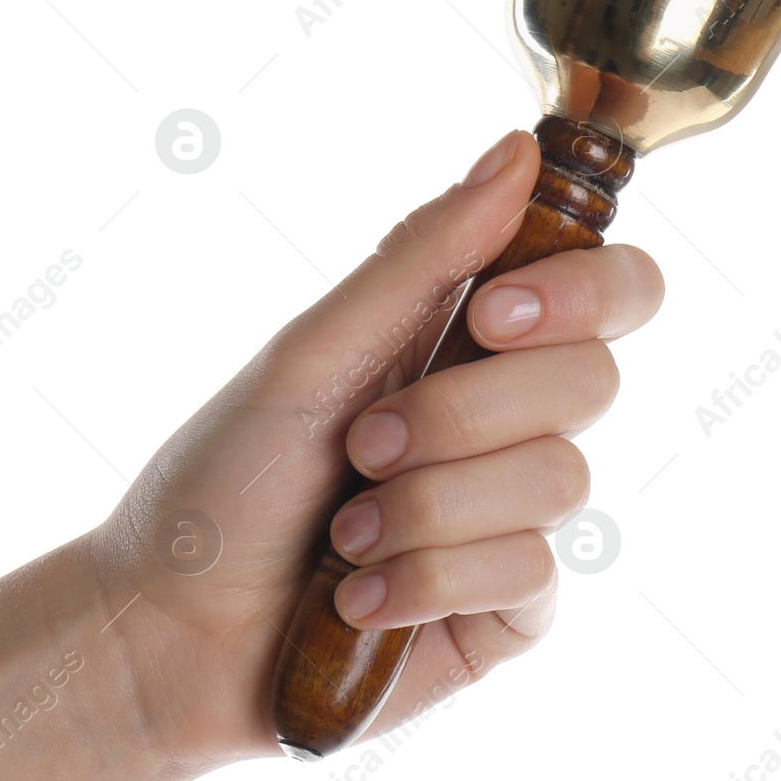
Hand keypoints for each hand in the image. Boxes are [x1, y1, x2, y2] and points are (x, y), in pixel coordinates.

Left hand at [91, 128, 663, 766]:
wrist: (169, 631)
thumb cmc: (223, 481)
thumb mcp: (310, 356)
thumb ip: (421, 259)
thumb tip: (519, 149)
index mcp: (469, 342)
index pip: (611, 287)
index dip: (582, 290)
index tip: (491, 316)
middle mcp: (509, 423)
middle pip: (594, 379)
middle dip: (460, 415)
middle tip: (364, 444)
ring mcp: (516, 518)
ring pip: (560, 482)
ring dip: (426, 507)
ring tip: (345, 533)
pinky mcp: (511, 610)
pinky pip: (529, 574)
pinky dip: (425, 578)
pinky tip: (361, 599)